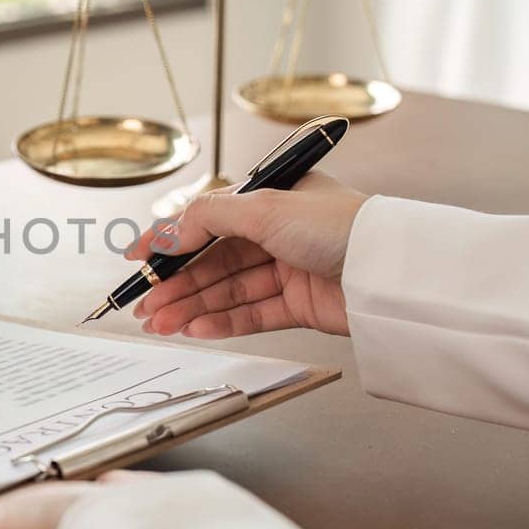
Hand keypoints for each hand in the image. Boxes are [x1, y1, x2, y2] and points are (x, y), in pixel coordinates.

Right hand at [128, 173, 366, 338]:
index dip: (169, 240)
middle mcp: (279, 233)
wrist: (391, 272)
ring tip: (160, 323)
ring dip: (191, 306)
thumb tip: (168, 229)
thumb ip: (208, 217)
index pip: (208, 220)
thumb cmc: (342, 226)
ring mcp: (289, 270)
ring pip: (227, 290)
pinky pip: (251, 314)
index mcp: (271, 200)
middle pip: (214, 261)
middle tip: (144, 304)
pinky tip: (194, 328)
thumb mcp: (264, 207)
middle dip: (176, 283)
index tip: (136, 257)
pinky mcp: (300, 305)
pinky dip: (221, 322)